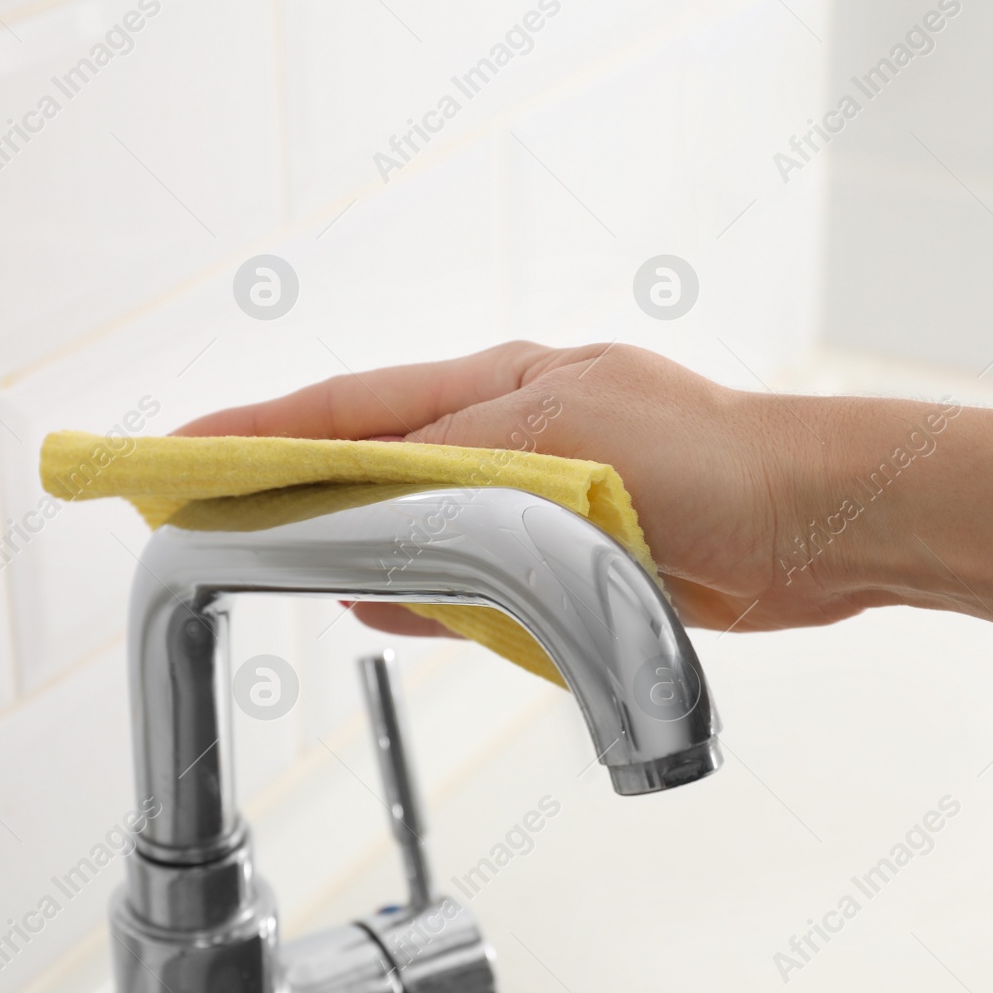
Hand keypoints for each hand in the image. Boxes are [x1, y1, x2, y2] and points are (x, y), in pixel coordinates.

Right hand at [173, 341, 878, 638]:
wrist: (818, 522)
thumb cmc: (703, 463)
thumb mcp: (544, 453)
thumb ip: (438, 490)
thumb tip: (351, 541)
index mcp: (499, 386)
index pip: (348, 409)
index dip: (255, 433)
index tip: (175, 454)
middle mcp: (512, 432)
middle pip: (373, 464)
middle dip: (290, 490)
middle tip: (213, 521)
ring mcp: (543, 492)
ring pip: (419, 524)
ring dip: (356, 546)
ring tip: (284, 567)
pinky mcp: (576, 552)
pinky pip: (478, 576)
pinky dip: (431, 594)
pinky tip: (389, 606)